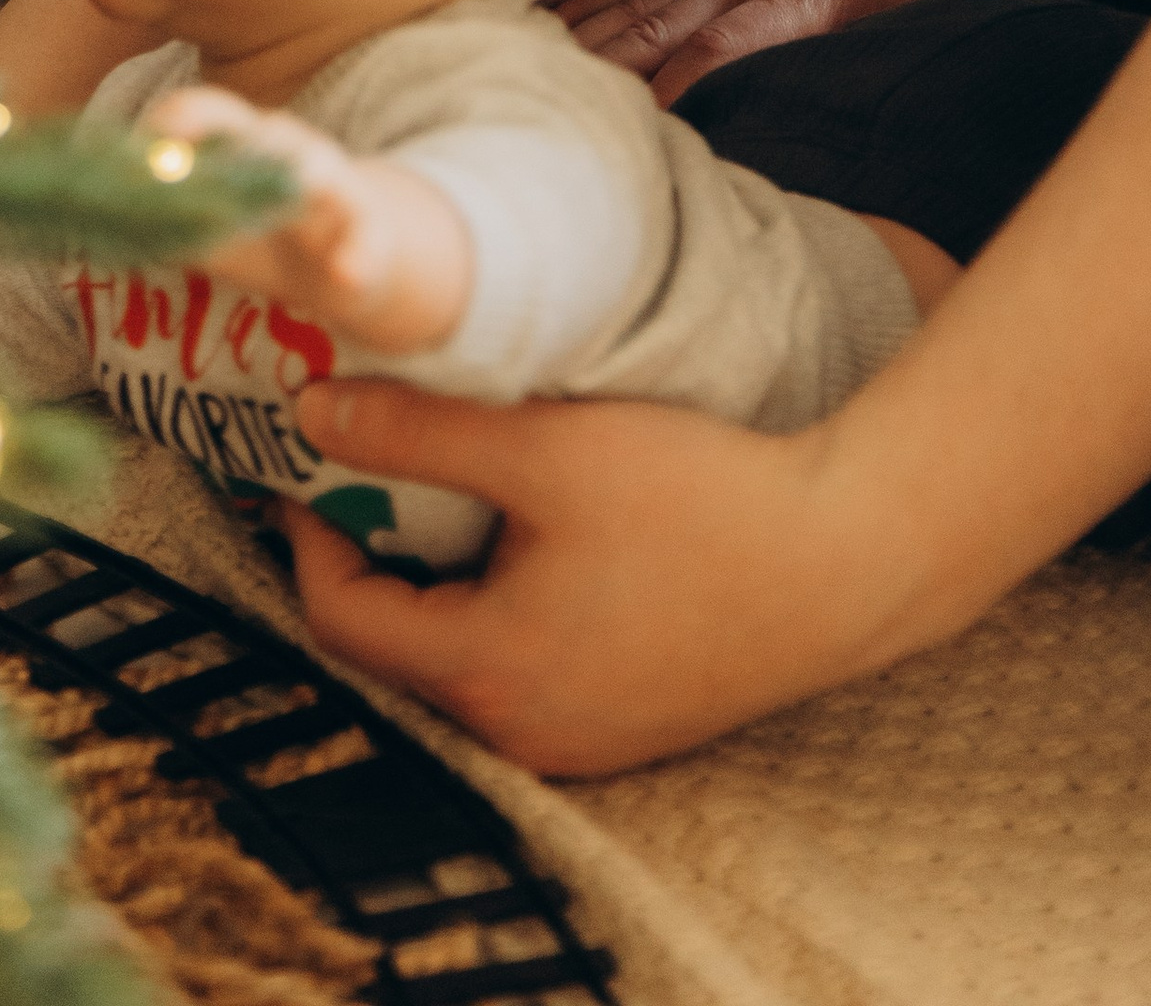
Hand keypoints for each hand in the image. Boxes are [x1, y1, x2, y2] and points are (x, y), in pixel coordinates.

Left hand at [142, 86, 471, 356]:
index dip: (177, 119)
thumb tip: (88, 214)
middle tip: (191, 136)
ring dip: (308, 174)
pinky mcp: (367, 234)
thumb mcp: (204, 226)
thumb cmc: (261, 231)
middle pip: (260, 128)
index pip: (207, 115)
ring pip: (321, 169)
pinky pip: (366, 243)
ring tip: (300, 187)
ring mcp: (331, 188)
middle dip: (232, 130)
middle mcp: (287, 152)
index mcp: (243, 144)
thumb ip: (157, 217)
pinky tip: (347, 276)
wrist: (347, 261)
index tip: (146, 137)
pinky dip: (358, 257)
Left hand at [284, 376, 914, 773]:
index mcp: (488, 674)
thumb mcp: (547, 448)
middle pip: (396, 647)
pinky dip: (493, 607)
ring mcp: (578, 739)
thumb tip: (312, 411)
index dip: (308, 534)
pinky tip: (518, 537)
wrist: (848, 559)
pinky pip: (519, 671)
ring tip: (432, 486)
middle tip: (357, 464)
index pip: (343, 618)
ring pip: (458, 660)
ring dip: (432, 581)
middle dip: (366, 555)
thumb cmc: (701, 500)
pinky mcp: (623, 722)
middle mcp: (522, 732)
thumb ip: (420, 432)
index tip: (302, 457)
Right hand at [556, 0, 1015, 105]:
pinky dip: (584, 8)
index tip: (623, 144)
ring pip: (630, 6)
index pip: (715, 55)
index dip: (668, 98)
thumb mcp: (929, 30)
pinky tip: (542, 31)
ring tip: (512, 83)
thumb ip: (871, 76)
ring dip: (575, 46)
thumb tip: (833, 145)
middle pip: (651, 30)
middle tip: (535, 125)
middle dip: (593, 79)